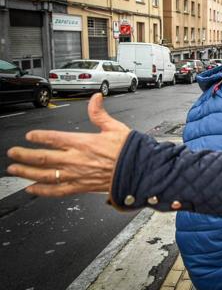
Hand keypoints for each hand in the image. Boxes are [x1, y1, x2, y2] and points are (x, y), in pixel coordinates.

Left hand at [6, 93, 130, 196]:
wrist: (140, 170)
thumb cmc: (130, 151)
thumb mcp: (115, 127)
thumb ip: (99, 113)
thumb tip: (95, 98)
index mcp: (83, 142)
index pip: (53, 137)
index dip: (38, 137)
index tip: (29, 136)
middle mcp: (76, 159)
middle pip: (43, 157)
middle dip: (24, 155)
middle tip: (12, 153)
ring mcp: (77, 174)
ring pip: (45, 175)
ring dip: (27, 172)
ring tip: (14, 170)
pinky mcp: (82, 187)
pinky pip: (57, 191)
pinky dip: (42, 191)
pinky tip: (32, 190)